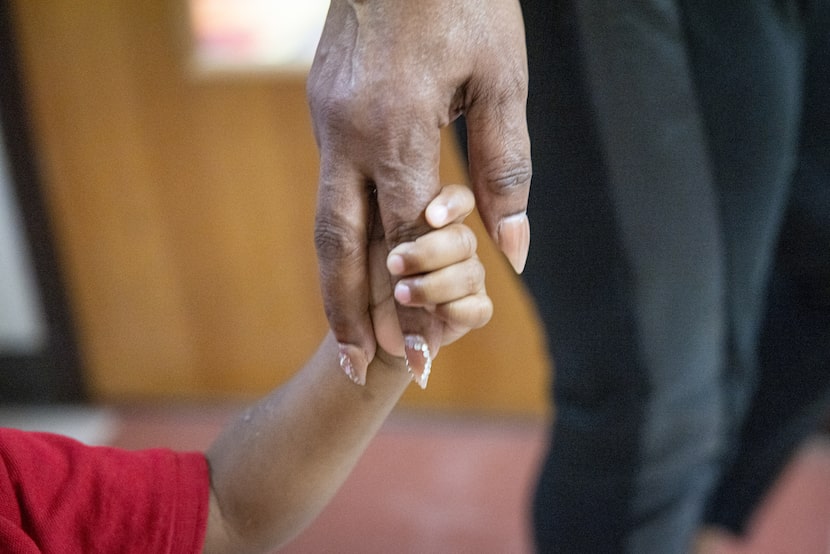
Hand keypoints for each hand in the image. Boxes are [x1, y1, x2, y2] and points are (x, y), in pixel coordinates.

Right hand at [308, 0, 530, 380]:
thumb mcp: (502, 79)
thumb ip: (505, 167)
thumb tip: (511, 249)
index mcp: (397, 126)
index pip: (406, 238)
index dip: (415, 302)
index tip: (426, 355)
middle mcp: (346, 132)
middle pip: (340, 245)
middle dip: (348, 313)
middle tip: (356, 370)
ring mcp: (325, 119)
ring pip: (324, 219)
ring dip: (334, 282)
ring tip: (345, 335)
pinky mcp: (321, 107)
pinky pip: (328, 185)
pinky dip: (341, 236)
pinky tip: (353, 264)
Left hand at [342, 185, 491, 387]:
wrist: (360, 331)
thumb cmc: (358, 282)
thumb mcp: (361, 250)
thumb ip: (384, 229)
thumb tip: (405, 214)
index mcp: (431, 221)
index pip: (459, 200)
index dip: (452, 205)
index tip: (430, 216)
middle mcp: (454, 246)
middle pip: (464, 239)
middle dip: (428, 253)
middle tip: (393, 264)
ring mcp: (466, 278)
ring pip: (472, 272)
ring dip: (433, 285)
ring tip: (400, 294)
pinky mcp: (471, 311)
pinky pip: (479, 308)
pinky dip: (454, 311)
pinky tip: (430, 313)